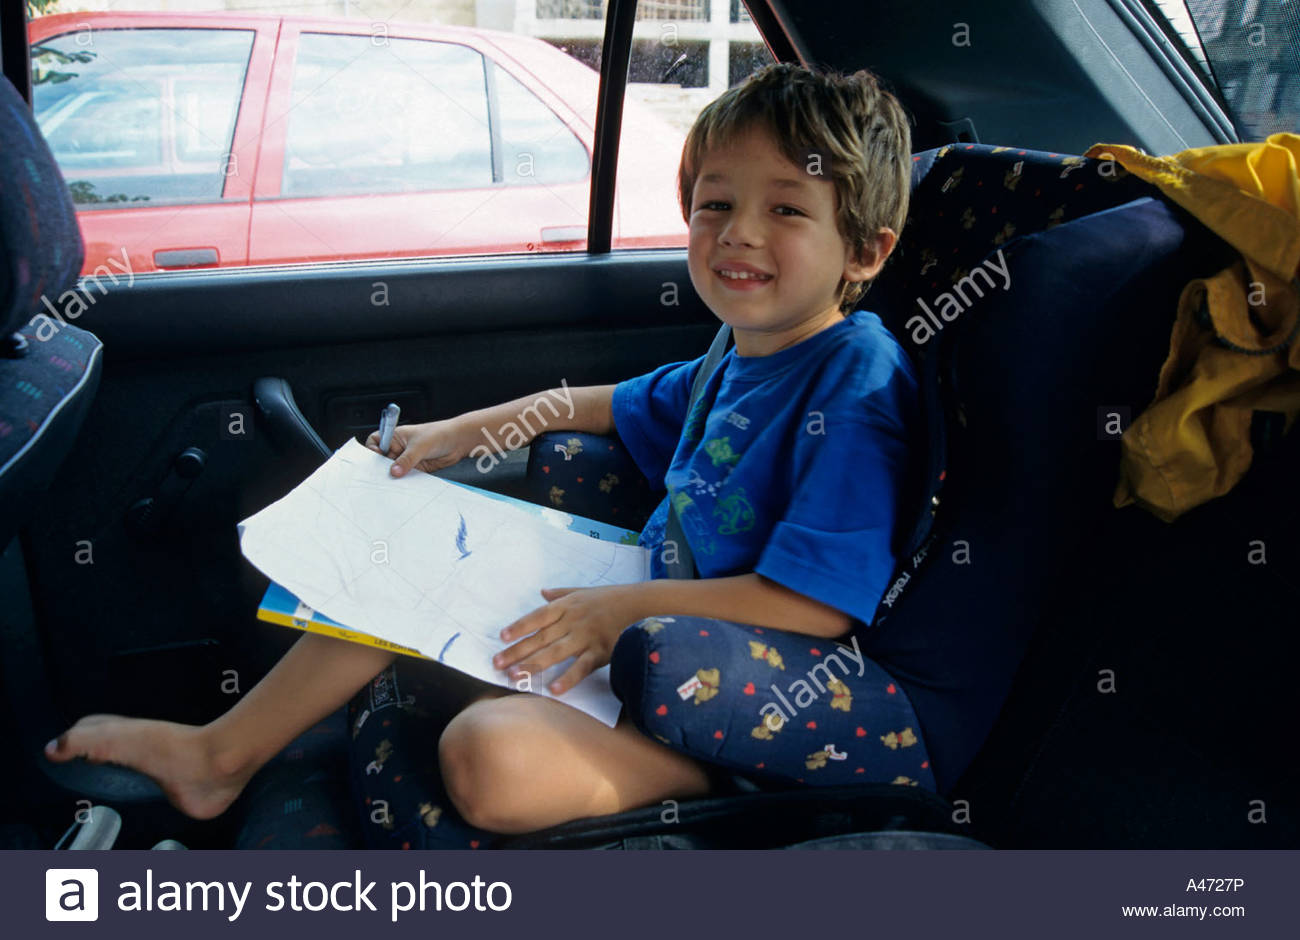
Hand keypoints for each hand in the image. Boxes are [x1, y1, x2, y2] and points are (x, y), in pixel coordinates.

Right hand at [364, 418, 476, 476]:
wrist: (458, 441)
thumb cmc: (439, 434)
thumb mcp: (420, 446)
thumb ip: (406, 460)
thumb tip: (394, 471)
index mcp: (395, 436)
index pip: (375, 443)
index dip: (372, 451)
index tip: (375, 461)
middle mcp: (399, 448)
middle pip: (383, 460)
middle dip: (382, 468)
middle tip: (383, 475)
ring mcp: (406, 459)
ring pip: (394, 470)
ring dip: (394, 476)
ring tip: (395, 481)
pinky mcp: (415, 468)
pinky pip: (406, 476)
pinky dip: (404, 481)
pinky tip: (405, 484)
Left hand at [493, 586, 636, 694]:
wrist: (641, 604)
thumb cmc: (610, 598)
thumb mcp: (583, 591)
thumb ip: (561, 594)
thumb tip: (542, 592)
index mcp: (567, 606)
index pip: (537, 617)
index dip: (519, 626)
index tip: (502, 637)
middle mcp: (573, 621)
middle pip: (540, 637)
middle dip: (517, 650)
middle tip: (497, 663)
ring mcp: (586, 637)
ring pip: (555, 652)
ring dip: (533, 665)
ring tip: (514, 676)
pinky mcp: (601, 652)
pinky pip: (582, 667)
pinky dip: (568, 678)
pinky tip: (553, 689)